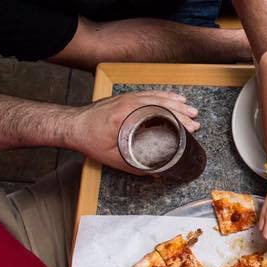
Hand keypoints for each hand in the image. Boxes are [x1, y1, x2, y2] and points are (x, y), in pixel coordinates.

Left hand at [70, 90, 198, 173]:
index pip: (160, 114)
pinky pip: (149, 93)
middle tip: (195, 121)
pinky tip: (173, 97)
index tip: (190, 127)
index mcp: (127, 116)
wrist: (71, 125)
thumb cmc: (88, 140)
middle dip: (182, 112)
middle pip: (162, 104)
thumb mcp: (113, 158)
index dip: (178, 120)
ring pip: (158, 96)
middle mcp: (129, 103)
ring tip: (190, 108)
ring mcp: (127, 98)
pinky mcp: (125, 97)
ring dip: (176, 102)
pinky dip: (163, 95)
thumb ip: (135, 166)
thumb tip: (156, 173)